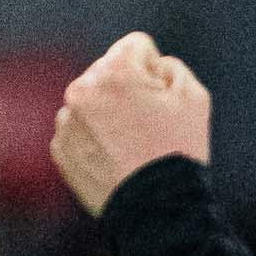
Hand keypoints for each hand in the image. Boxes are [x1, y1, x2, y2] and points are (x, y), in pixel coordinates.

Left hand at [51, 33, 213, 213]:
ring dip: (109, 115)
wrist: (156, 209)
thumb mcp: (195, 99)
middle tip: (149, 127)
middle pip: (109, 73)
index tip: (162, 99)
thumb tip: (151, 65)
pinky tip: (117, 160)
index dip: (156, 70)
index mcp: (115, 72)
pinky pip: (79, 131)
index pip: (136, 46)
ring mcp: (67, 121)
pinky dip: (96, 141)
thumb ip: (171, 67)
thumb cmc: (178, 151)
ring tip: (133, 147)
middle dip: (128, 91)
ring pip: (91, 102)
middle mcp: (82, 89)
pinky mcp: (60, 148)